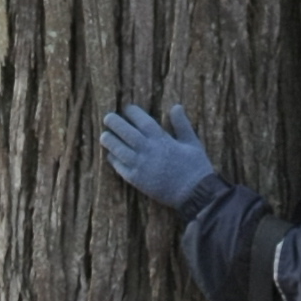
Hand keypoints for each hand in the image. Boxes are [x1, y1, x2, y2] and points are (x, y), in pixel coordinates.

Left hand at [100, 100, 219, 211]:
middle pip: (127, 133)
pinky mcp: (138, 180)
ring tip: (104, 136)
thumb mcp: (192, 142)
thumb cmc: (196, 167)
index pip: (143, 121)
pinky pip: (121, 168)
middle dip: (115, 123)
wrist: (195, 193)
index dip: (133, 113)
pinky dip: (114, 160)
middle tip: (107, 117)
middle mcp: (149, 150)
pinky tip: (111, 155)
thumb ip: (182, 124)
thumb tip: (176, 106)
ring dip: (110, 142)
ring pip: (120, 150)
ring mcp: (141, 166)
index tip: (127, 108)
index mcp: (162, 139)